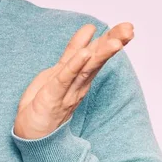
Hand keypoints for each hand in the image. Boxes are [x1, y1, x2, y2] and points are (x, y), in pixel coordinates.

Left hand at [14, 23, 133, 139]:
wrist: (32, 134)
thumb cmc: (44, 102)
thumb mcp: (58, 71)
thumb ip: (73, 53)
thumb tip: (88, 32)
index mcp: (79, 76)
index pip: (96, 54)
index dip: (110, 39)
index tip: (127, 27)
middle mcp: (78, 83)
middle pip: (97, 60)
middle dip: (113, 43)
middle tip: (129, 28)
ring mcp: (67, 91)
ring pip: (87, 69)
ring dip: (100, 54)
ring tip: (115, 41)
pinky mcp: (53, 97)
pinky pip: (64, 79)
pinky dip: (74, 66)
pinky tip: (84, 54)